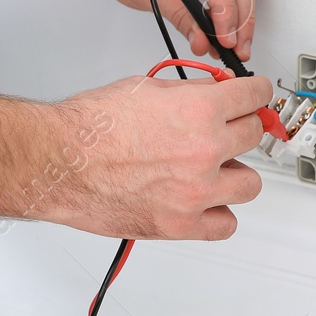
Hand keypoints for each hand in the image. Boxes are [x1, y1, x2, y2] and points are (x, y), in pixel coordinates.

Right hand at [36, 73, 271, 240]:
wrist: (59, 162)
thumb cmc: (89, 129)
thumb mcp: (145, 89)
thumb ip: (188, 94)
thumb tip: (212, 94)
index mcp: (199, 111)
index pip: (255, 96)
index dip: (256, 94)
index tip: (255, 98)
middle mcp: (204, 151)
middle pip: (255, 136)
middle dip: (241, 129)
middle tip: (226, 131)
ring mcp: (196, 192)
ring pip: (250, 184)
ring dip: (235, 174)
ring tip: (213, 170)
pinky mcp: (181, 225)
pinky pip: (226, 225)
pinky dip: (218, 214)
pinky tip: (204, 203)